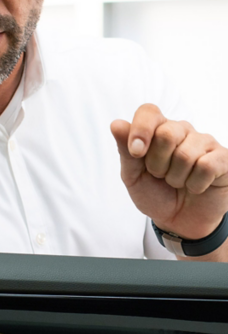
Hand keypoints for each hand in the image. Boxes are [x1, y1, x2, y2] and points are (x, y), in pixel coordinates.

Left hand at [111, 105, 227, 246]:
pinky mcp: (223, 158)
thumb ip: (125, 151)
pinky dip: (195, 184)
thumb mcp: (133, 176)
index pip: (149, 112)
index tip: (136, 154)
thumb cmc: (156, 194)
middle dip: (157, 164)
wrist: (179, 221)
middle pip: (167, 134)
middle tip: (160, 175)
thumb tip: (117, 124)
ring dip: (176, 178)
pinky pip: (206, 166)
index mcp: (157, 129)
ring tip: (178, 182)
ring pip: (186, 154)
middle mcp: (182, 130)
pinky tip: (195, 186)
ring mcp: (205, 142)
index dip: (141, 130)